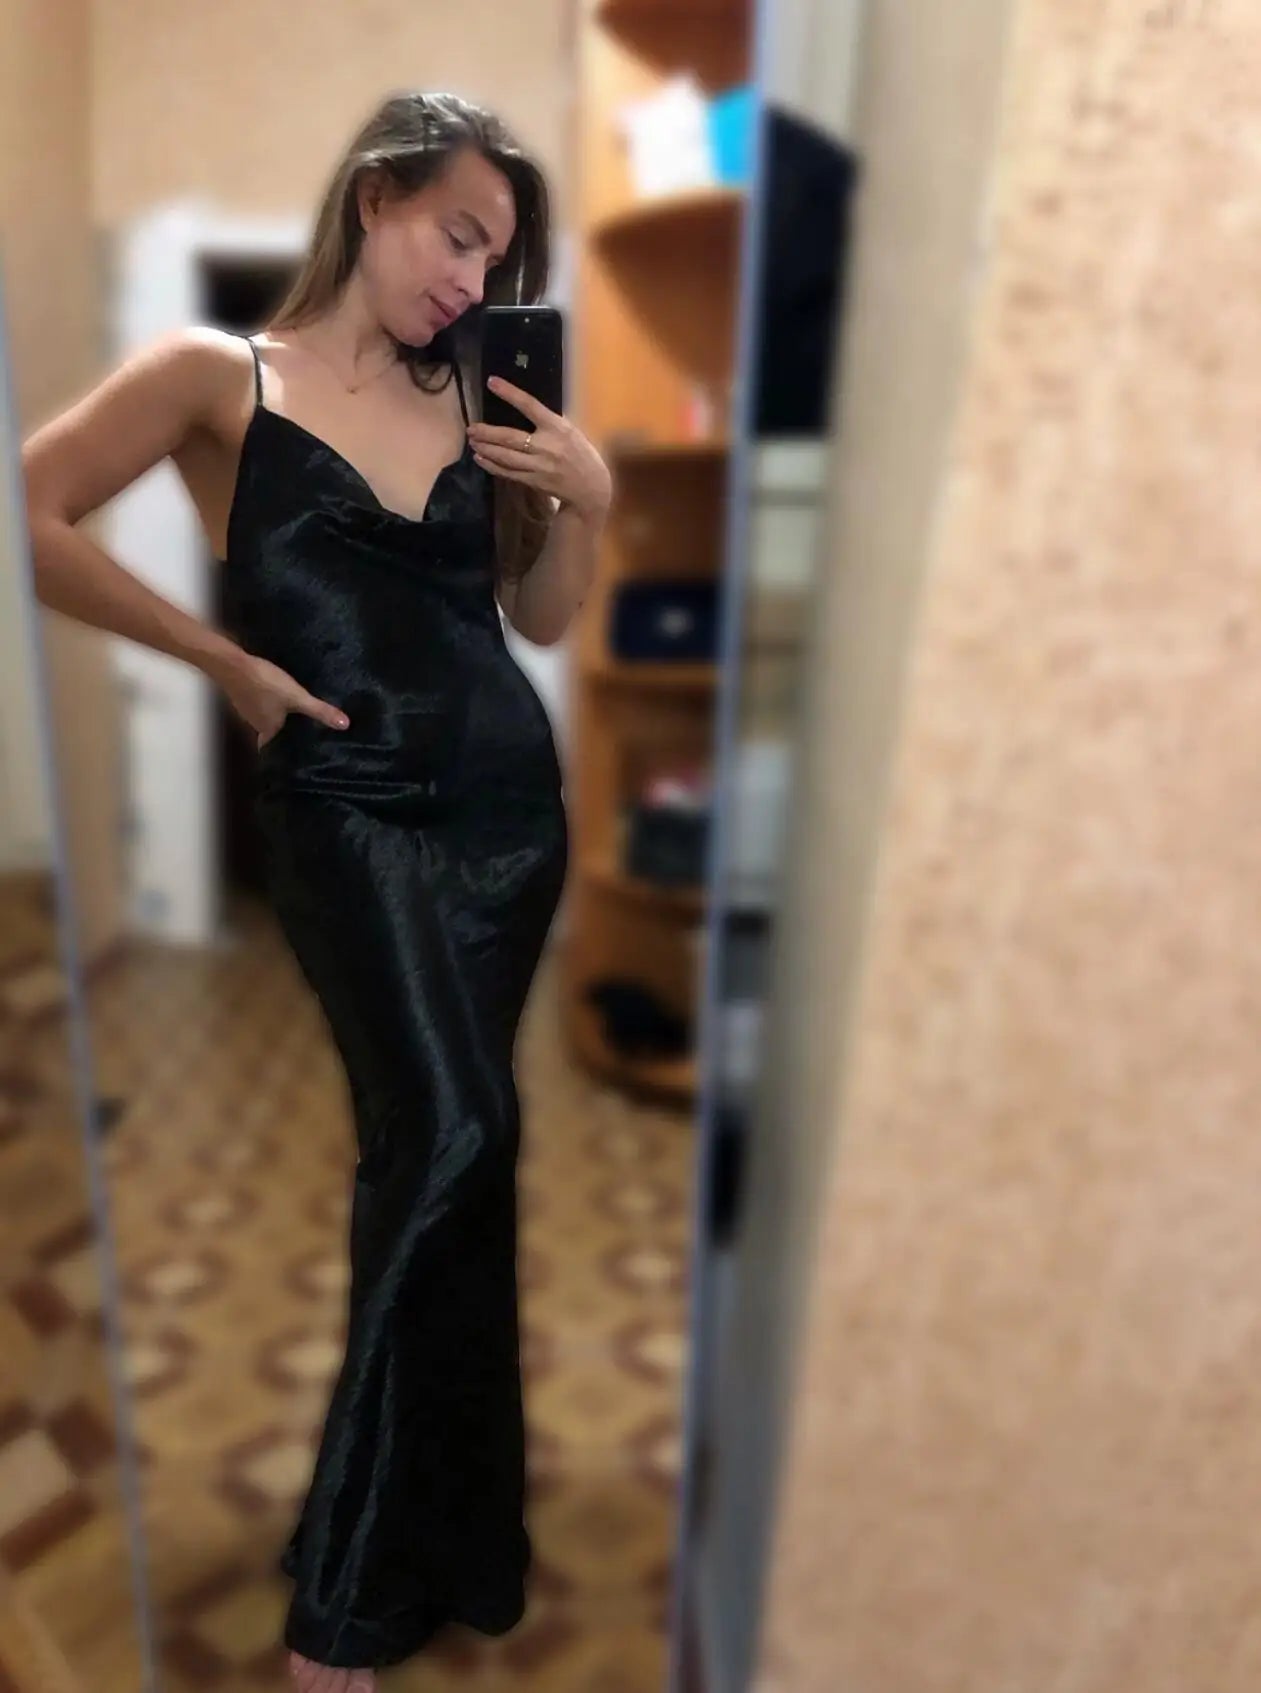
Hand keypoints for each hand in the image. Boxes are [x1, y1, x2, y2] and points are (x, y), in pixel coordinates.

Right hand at [208, 648, 349, 749]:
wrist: (231, 664)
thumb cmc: (265, 684)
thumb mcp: (297, 697)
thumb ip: (319, 711)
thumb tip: (345, 725)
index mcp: (268, 730)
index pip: (277, 747)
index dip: (287, 750)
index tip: (301, 751)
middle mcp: (255, 724)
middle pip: (272, 732)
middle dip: (287, 730)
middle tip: (306, 729)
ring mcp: (245, 709)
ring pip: (266, 716)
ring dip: (278, 715)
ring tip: (297, 713)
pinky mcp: (241, 694)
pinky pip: (259, 703)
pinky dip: (268, 702)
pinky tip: (277, 695)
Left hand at [466, 377, 611, 523]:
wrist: (591, 488)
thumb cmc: (582, 455)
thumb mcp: (571, 432)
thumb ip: (549, 422)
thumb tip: (525, 409)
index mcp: (557, 428)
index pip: (530, 405)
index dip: (510, 393)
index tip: (492, 382)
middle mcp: (546, 446)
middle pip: (510, 437)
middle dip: (487, 432)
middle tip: (471, 428)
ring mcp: (539, 466)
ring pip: (505, 457)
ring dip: (486, 449)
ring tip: (472, 442)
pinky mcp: (534, 482)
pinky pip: (508, 473)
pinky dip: (492, 466)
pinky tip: (480, 459)